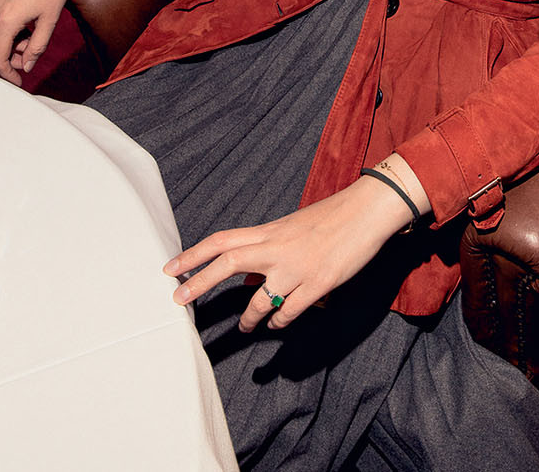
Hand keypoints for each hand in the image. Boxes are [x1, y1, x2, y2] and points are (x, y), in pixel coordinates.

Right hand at [0, 0, 99, 84]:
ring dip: (11, 43)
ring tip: (34, 37)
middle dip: (9, 58)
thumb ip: (37, 46)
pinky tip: (30, 25)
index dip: (7, 73)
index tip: (19, 81)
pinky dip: (11, 30)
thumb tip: (27, 66)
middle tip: (29, 57)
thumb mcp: (49, 20)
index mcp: (6, 20)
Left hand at [163, 175, 415, 331]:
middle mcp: (278, 247)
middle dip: (198, 283)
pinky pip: (288, 312)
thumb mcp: (293, 228)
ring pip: (259, 301)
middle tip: (177, 301)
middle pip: (228, 262)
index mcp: (271, 230)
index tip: (170, 269)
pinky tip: (279, 322)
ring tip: (244, 327)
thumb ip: (269, 248)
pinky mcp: (317, 284)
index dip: (193, 254)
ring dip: (248, 319)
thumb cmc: (332, 217)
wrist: (368, 211)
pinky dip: (280, 321)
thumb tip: (248, 275)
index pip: (223, 240)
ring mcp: (297, 267)